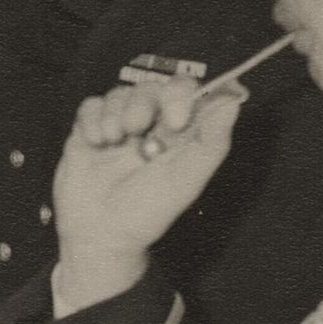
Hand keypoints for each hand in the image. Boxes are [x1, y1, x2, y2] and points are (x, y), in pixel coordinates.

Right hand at [49, 79, 243, 311]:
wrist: (101, 236)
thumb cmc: (146, 214)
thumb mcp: (187, 182)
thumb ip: (211, 143)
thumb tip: (232, 102)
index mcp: (177, 134)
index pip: (185, 92)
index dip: (180, 95)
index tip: (176, 121)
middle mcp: (150, 126)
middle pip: (150, 87)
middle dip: (143, 102)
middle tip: (136, 127)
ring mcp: (119, 127)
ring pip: (120, 93)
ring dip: (115, 112)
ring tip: (112, 140)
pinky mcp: (89, 132)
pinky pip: (91, 106)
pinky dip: (93, 118)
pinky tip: (96, 142)